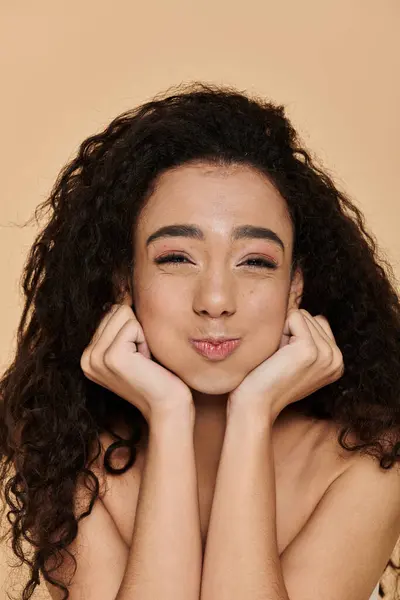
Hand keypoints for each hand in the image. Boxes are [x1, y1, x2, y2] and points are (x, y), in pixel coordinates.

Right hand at [80, 292, 192, 423]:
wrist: (169, 405)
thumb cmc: (158, 375)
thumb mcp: (134, 346)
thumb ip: (122, 324)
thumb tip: (123, 287)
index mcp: (88, 355)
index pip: (110, 313)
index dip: (133, 328)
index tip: (138, 355)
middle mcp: (86, 358)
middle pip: (115, 310)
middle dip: (137, 329)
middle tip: (143, 358)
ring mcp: (96, 358)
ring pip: (123, 314)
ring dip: (142, 334)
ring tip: (144, 360)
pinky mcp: (112, 357)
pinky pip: (132, 324)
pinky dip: (145, 339)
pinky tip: (146, 361)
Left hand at [228, 308, 344, 421]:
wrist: (256, 403)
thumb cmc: (268, 380)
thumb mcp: (295, 359)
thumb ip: (307, 338)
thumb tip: (299, 306)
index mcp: (337, 362)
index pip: (318, 321)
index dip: (295, 334)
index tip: (287, 360)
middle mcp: (337, 359)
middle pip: (311, 316)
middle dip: (290, 332)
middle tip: (281, 360)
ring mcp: (326, 354)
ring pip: (302, 315)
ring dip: (284, 332)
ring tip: (279, 359)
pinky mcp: (310, 349)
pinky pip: (294, 316)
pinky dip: (280, 331)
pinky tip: (277, 355)